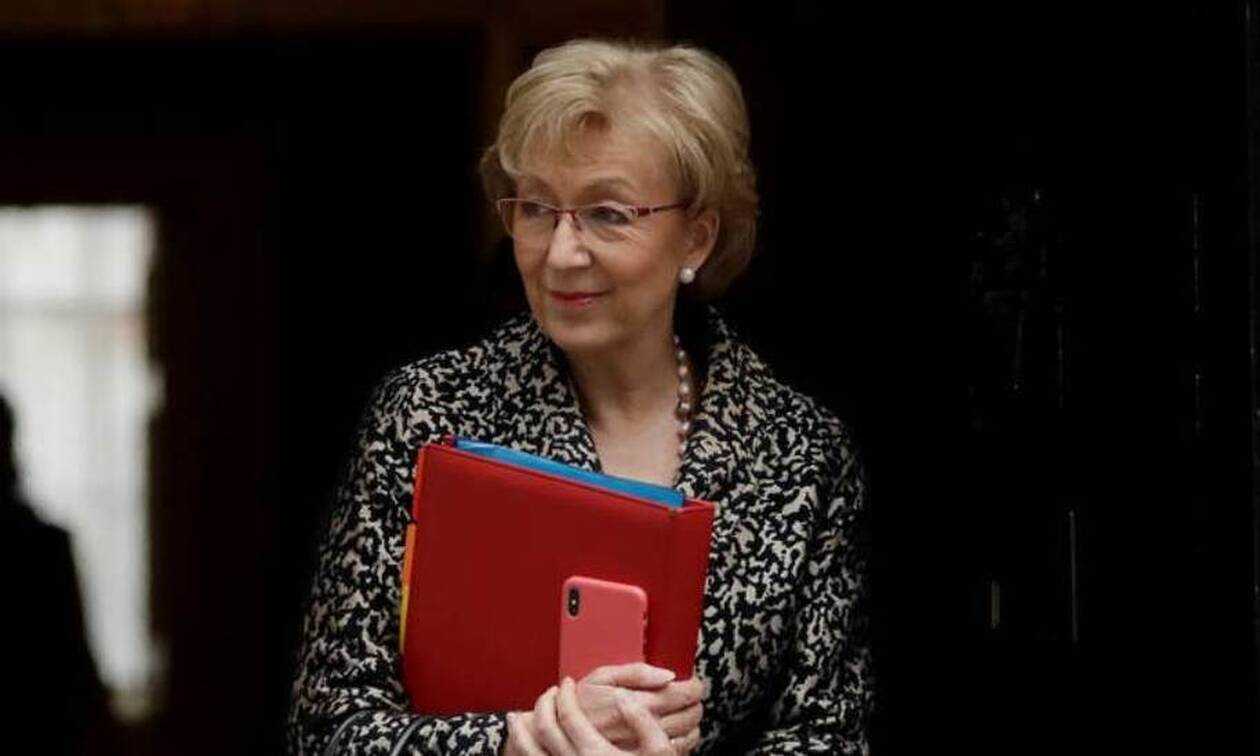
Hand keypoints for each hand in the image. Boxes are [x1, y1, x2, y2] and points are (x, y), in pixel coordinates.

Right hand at [572, 663, 705, 748]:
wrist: (562, 735)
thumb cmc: (580, 704)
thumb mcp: (601, 677)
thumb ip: (636, 672)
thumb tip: (668, 674)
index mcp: (639, 702)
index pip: (683, 694)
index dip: (694, 686)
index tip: (693, 682)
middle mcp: (646, 727)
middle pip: (690, 715)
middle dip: (696, 703)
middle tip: (691, 696)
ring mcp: (646, 746)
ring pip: (687, 736)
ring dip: (693, 723)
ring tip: (686, 713)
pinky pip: (676, 753)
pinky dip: (683, 741)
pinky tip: (676, 733)